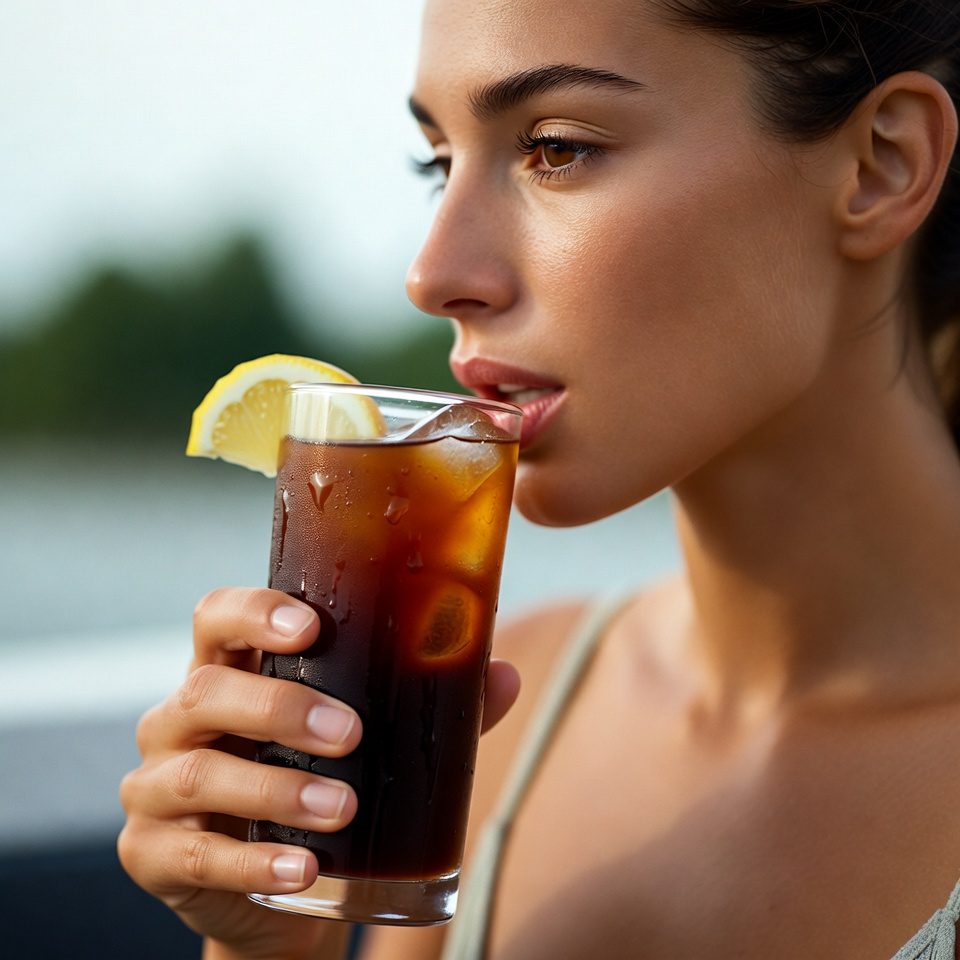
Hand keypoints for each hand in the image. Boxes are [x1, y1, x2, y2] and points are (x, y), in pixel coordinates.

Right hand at [118, 587, 519, 959]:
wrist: (280, 889)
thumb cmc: (320, 782)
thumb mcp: (363, 739)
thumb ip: (426, 705)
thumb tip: (501, 676)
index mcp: (229, 671)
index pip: (216, 617)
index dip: (254, 611)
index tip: (311, 624)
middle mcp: (179, 720)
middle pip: (207, 691)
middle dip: (280, 707)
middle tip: (350, 733)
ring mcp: (156, 788)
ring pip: (199, 775)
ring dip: (277, 791)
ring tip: (344, 810)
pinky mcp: (153, 855)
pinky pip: (196, 858)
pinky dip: (255, 864)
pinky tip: (304, 869)